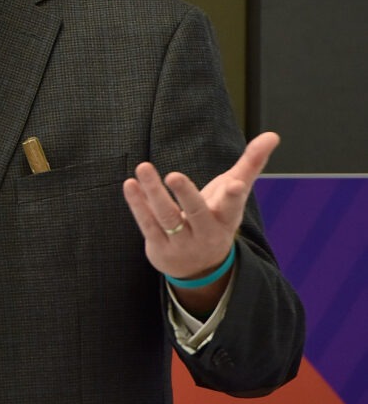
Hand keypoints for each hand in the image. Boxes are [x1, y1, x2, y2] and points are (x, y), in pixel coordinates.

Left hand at [122, 132, 278, 281]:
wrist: (200, 268)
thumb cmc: (218, 218)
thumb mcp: (236, 194)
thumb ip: (251, 164)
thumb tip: (273, 135)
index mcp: (227, 218)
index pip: (232, 207)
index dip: (233, 196)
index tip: (234, 184)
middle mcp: (205, 232)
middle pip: (195, 212)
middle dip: (186, 194)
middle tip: (174, 175)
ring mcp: (181, 242)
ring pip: (166, 216)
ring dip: (153, 192)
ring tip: (143, 167)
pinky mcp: (159, 247)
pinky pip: (147, 224)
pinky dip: (138, 204)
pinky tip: (130, 185)